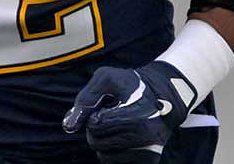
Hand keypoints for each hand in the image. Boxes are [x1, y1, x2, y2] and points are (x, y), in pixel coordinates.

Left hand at [62, 62, 196, 162]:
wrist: (164, 96)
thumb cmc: (131, 86)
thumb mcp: (107, 78)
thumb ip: (86, 98)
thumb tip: (69, 126)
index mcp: (136, 113)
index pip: (95, 124)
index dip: (94, 114)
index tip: (107, 106)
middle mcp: (145, 135)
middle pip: (96, 142)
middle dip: (95, 129)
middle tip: (109, 116)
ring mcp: (148, 150)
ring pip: (104, 155)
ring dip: (103, 141)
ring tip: (117, 126)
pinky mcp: (149, 160)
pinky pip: (115, 162)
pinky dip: (113, 152)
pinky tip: (122, 137)